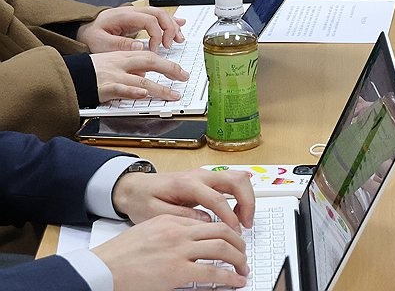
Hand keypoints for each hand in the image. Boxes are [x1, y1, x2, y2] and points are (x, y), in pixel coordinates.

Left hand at [77, 6, 185, 52]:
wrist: (85, 28)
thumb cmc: (91, 35)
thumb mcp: (100, 42)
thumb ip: (119, 44)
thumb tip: (140, 46)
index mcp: (124, 16)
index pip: (149, 20)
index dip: (157, 35)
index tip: (155, 49)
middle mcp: (133, 11)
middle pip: (159, 14)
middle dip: (169, 29)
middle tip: (170, 44)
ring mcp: (137, 13)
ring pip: (162, 14)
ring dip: (173, 26)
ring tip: (178, 39)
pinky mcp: (139, 18)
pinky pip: (158, 17)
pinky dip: (171, 21)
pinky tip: (180, 25)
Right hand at [91, 52, 188, 103]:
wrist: (69, 75)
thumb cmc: (91, 70)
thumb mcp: (113, 62)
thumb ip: (130, 68)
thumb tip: (147, 76)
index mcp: (124, 56)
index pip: (151, 56)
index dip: (169, 64)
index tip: (182, 72)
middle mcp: (121, 64)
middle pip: (150, 62)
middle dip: (170, 70)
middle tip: (184, 78)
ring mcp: (113, 76)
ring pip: (140, 80)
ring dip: (158, 88)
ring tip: (172, 94)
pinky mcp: (104, 89)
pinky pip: (121, 90)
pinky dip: (132, 92)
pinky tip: (143, 94)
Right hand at [92, 214, 247, 289]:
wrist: (99, 271)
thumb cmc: (117, 257)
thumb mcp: (146, 233)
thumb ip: (169, 233)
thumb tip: (190, 242)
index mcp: (169, 221)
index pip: (207, 221)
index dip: (224, 231)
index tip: (231, 240)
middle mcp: (177, 232)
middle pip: (221, 230)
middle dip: (237, 242)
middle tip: (242, 253)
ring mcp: (179, 251)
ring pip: (223, 248)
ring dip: (238, 259)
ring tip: (242, 268)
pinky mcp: (177, 272)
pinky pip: (213, 272)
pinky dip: (230, 277)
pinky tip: (235, 282)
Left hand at [112, 169, 254, 231]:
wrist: (134, 187)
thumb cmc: (142, 200)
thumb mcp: (155, 214)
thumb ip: (181, 217)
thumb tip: (206, 223)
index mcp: (187, 183)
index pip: (217, 198)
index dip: (229, 216)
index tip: (234, 232)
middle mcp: (200, 175)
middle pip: (236, 180)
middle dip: (247, 202)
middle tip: (246, 224)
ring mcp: (206, 175)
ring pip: (239, 178)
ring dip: (247, 198)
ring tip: (243, 220)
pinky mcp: (208, 179)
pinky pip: (233, 182)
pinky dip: (241, 196)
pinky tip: (236, 213)